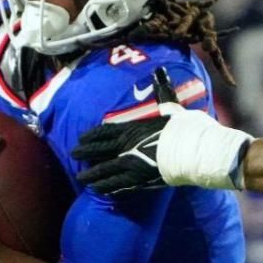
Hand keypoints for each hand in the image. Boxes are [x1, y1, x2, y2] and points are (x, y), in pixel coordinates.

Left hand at [73, 68, 174, 195]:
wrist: (188, 150)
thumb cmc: (181, 129)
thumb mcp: (170, 108)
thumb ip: (162, 94)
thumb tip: (161, 73)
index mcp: (132, 128)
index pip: (105, 131)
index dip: (92, 135)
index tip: (81, 138)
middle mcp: (125, 145)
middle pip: (99, 149)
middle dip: (85, 152)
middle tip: (73, 155)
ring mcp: (129, 163)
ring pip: (104, 169)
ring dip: (91, 174)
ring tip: (81, 178)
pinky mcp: (136, 179)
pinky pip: (116, 184)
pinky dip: (105, 187)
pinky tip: (97, 189)